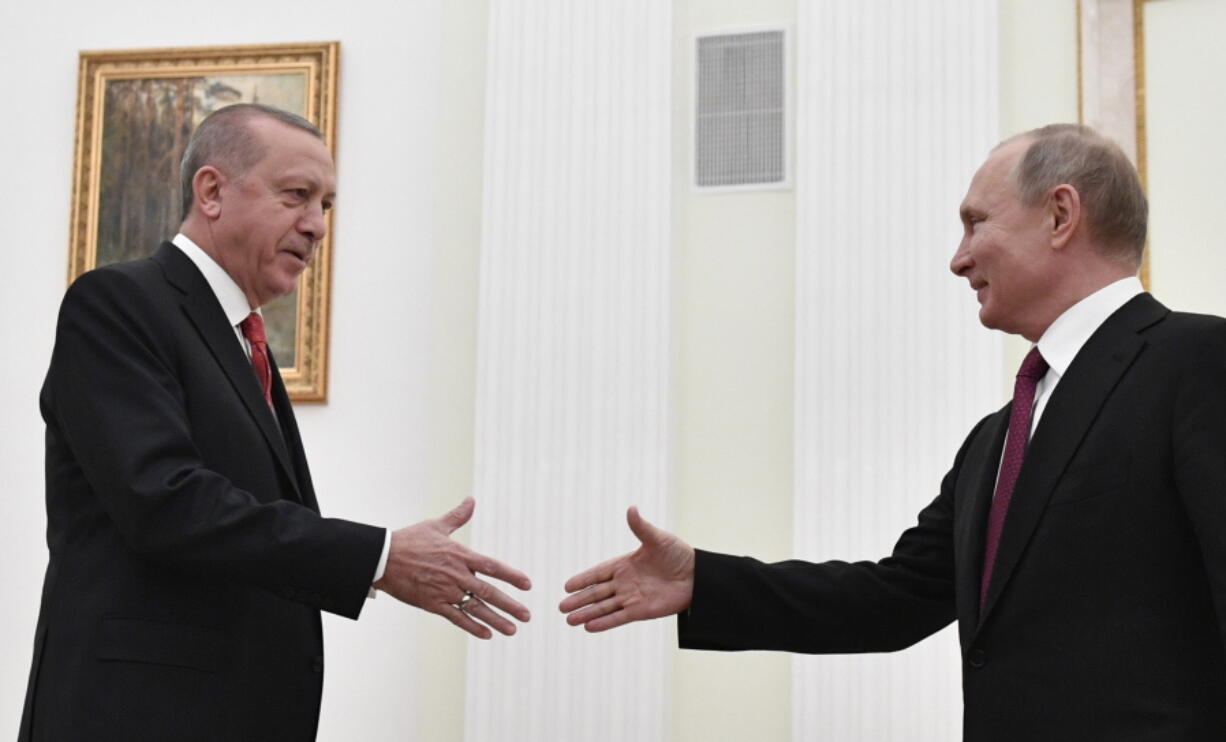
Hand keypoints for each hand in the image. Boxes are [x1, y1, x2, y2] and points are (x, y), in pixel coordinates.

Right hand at [374, 497, 530, 638]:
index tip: (528, 584)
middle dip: (509, 604)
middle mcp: (456, 574)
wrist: (382, 558)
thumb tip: (471, 500)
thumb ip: (457, 516)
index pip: (492, 566)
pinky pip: (455, 618)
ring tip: (513, 630)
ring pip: (475, 608)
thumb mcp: (436, 526)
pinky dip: (472, 626)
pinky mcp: (432, 603)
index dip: (511, 575)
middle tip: (527, 615)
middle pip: (488, 591)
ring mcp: (444, 591)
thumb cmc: (409, 540)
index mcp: (460, 555)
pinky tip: (487, 634)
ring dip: (496, 620)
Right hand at [559, 507, 694, 631]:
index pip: (598, 573)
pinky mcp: (641, 611)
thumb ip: (641, 527)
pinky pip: (619, 618)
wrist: (697, 576)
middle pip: (597, 593)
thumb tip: (631, 508)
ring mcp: (632, 598)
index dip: (583, 579)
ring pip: (604, 607)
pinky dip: (605, 623)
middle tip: (560, 607)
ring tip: (568, 620)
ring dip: (587, 613)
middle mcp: (625, 583)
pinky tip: (589, 627)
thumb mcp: (658, 539)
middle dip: (579, 600)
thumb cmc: (678, 554)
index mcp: (625, 564)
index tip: (566, 586)